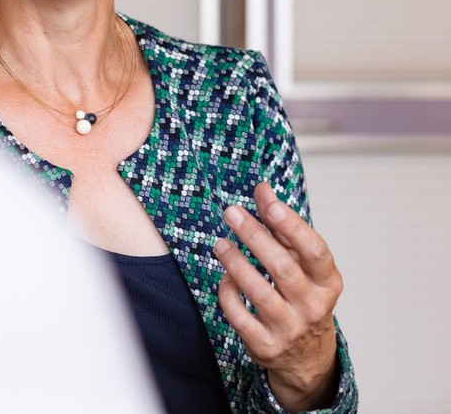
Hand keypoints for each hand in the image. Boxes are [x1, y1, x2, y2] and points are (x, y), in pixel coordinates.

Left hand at [214, 182, 341, 412]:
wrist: (308, 358)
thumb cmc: (303, 298)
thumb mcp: (303, 266)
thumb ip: (283, 229)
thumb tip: (263, 191)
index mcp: (328, 284)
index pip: (314, 251)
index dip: (292, 226)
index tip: (269, 203)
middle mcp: (313, 307)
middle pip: (283, 268)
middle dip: (255, 236)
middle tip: (231, 213)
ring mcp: (289, 329)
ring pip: (259, 292)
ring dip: (236, 263)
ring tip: (221, 244)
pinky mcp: (266, 346)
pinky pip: (240, 316)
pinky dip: (228, 293)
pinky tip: (224, 277)